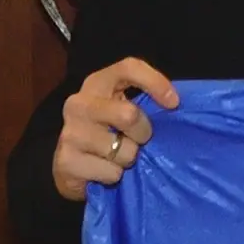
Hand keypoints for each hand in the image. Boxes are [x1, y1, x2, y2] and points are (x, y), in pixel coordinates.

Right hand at [52, 58, 178, 201]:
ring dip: (129, 159)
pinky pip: (112, 173)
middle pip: (128, 115)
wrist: (69, 166)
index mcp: (97, 83)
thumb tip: (176, 105)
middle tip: (138, 140)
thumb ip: (143, 102)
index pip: (129, 67)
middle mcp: (79, 103)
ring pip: (124, 150)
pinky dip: (115, 176)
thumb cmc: (107, 132)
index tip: (174, 103)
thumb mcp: (123, 109)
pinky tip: (103, 170)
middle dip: (143, 133)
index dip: (154, 82)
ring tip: (117, 156)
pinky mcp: (67, 161)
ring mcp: (70, 132)